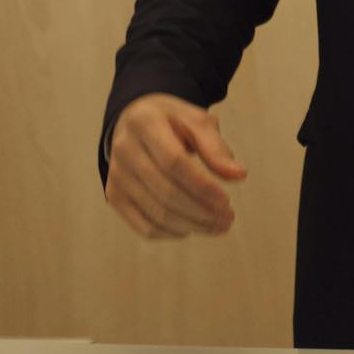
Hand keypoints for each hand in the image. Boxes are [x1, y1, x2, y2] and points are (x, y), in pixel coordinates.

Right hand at [105, 94, 246, 241]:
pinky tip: (192, 227)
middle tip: (228, 219)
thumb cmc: (171, 121)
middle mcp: (124, 149)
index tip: (227, 201)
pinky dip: (172, 233)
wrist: (134, 120)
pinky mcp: (114, 195)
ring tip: (217, 226)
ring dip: (192, 226)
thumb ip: (216, 147)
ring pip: (156, 214)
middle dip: (202, 212)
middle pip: (166, 192)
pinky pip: (144, 226)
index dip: (202, 186)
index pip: (174, 163)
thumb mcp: (195, 120)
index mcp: (144, 123)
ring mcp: (116, 175)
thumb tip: (239, 175)